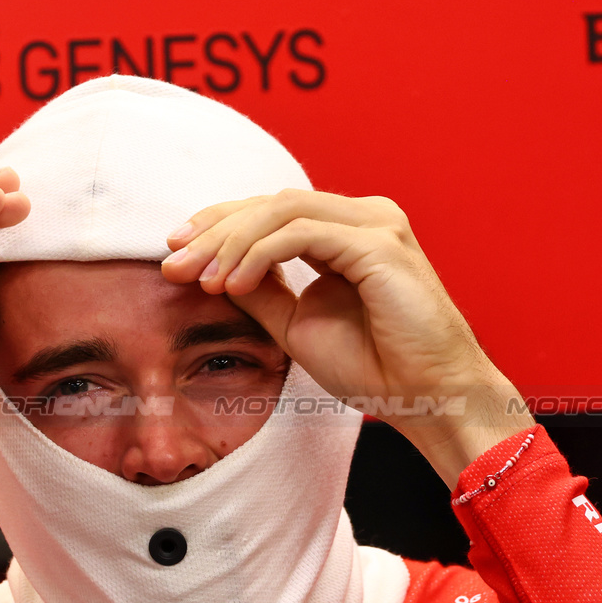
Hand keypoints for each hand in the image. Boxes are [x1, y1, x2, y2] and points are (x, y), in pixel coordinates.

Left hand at [160, 189, 532, 487]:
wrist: (429, 399)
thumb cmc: (376, 368)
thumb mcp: (297, 326)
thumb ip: (262, 293)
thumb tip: (213, 274)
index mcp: (346, 232)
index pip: (271, 212)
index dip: (218, 225)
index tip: (174, 252)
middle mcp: (363, 218)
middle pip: (271, 203)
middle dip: (213, 230)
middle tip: (172, 260)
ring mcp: (375, 225)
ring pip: (282, 210)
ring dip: (230, 242)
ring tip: (200, 278)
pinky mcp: (379, 244)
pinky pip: (302, 234)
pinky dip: (259, 255)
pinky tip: (234, 283)